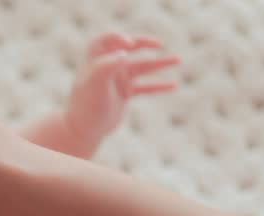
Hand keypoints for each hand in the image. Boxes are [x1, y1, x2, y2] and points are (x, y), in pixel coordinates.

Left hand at [65, 33, 179, 144]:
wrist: (84, 130)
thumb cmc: (86, 106)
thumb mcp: (95, 84)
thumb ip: (107, 65)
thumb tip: (125, 51)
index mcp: (95, 61)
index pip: (106, 40)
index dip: (118, 37)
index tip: (129, 44)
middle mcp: (107, 68)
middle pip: (128, 48)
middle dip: (144, 43)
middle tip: (158, 44)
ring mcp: (117, 81)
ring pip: (141, 67)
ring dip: (159, 63)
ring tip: (179, 59)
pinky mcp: (124, 94)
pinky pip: (145, 86)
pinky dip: (158, 85)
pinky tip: (174, 85)